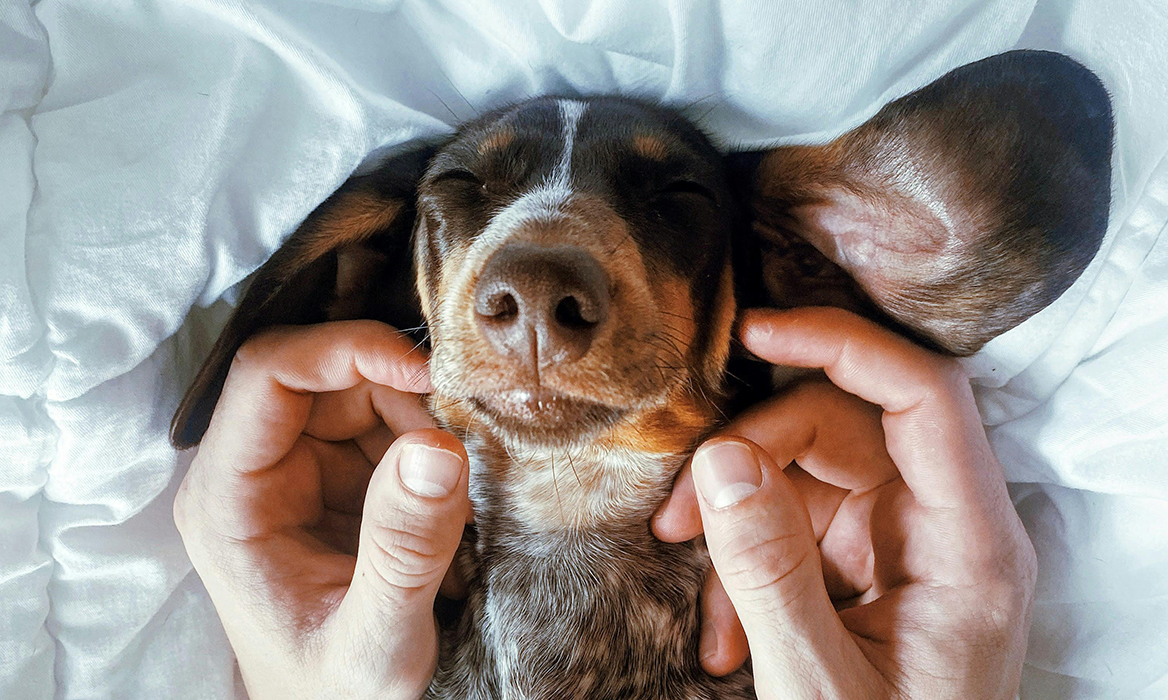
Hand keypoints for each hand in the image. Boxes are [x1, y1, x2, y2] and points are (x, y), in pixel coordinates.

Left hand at [173, 321, 469, 699]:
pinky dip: (425, 444)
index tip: (425, 372)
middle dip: (400, 397)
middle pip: (323, 379)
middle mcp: (250, 475)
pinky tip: (446, 500)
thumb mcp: (377, 640)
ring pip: (358, 395)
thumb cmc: (335, 696)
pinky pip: (381, 427)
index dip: (347, 352)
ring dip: (419, 423)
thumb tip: (439, 447)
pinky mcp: (331, 483)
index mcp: (227, 503)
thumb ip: (404, 550)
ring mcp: (292, 475)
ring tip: (455, 495)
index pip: (269, 376)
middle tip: (461, 442)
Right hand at [654, 308, 1036, 698]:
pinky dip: (747, 565)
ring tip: (706, 612)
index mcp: (972, 549)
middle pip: (845, 427)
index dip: (841, 345)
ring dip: (738, 525)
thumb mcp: (816, 686)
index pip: (922, 396)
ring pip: (807, 473)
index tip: (757, 333)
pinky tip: (725, 635)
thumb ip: (768, 571)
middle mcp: (946, 531)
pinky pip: (796, 524)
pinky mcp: (866, 570)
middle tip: (682, 518)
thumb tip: (724, 461)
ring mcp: (904, 548)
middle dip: (751, 459)